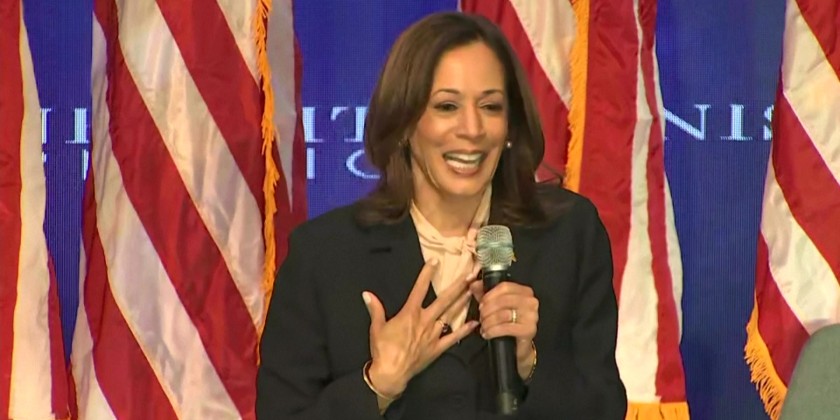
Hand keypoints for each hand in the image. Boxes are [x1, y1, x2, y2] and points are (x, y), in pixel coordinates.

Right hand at [363, 259, 478, 397]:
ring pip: (451, 314)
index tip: (435, 261)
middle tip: (470, 275)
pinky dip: (464, 330)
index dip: (427, 273)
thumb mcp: (376, 327)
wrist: (390, 373)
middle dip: (458, 286)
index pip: (419, 288)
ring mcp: (433, 334)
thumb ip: (375, 308)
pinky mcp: (437, 348)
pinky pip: (453, 338)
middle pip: (444, 299)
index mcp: (410, 313)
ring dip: (463, 302)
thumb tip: (367, 294)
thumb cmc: (383, 350)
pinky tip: (474, 323)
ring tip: (473, 291)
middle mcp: (424, 321)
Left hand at [470, 279, 537, 379]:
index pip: (505, 287)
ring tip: (484, 326)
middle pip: (503, 300)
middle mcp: (531, 302)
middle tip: (481, 317)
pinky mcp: (528, 330)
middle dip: (487, 310)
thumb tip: (473, 284)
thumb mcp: (495, 305)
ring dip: (488, 321)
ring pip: (503, 315)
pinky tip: (487, 334)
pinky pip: (505, 328)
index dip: (489, 295)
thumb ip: (484, 293)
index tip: (481, 303)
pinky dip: (492, 331)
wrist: (518, 346)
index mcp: (525, 292)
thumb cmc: (508, 323)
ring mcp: (532, 316)